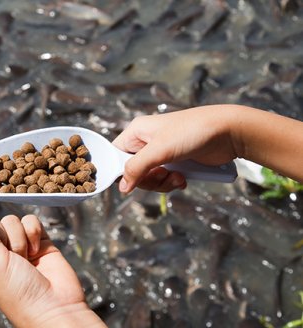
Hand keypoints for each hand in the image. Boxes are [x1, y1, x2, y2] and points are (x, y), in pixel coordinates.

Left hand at [0, 180, 104, 326]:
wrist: (57, 306)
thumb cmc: (19, 292)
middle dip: (0, 231)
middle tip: (7, 250)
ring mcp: (16, 245)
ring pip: (12, 219)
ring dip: (19, 236)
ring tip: (25, 258)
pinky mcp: (37, 240)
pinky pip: (30, 221)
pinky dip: (34, 233)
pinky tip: (37, 251)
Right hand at [112, 105, 237, 192]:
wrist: (229, 132)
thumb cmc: (194, 131)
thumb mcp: (160, 149)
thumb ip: (137, 167)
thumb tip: (123, 186)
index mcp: (137, 132)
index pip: (116, 155)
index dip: (120, 171)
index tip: (131, 181)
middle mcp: (146, 142)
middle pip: (132, 172)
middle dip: (148, 180)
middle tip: (162, 176)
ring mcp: (161, 153)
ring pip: (149, 179)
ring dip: (162, 183)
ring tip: (178, 177)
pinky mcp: (176, 161)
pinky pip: (164, 180)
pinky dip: (172, 183)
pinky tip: (184, 178)